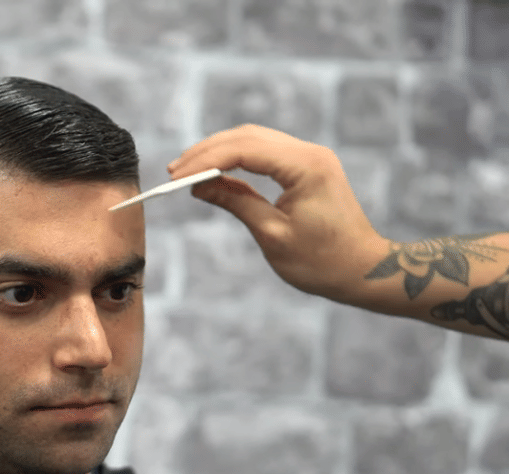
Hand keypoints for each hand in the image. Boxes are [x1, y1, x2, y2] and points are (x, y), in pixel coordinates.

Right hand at [168, 124, 388, 303]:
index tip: (177, 177)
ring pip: (254, 140)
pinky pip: (265, 152)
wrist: (364, 270)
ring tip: (188, 170)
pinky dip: (237, 159)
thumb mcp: (272, 235)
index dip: (206, 160)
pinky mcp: (308, 167)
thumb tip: (198, 186)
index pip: (244, 150)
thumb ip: (235, 203)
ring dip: (219, 152)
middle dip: (207, 152)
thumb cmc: (322, 262)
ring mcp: (310, 157)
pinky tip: (215, 173)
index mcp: (305, 167)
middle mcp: (309, 153)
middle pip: (247, 137)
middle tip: (174, 172)